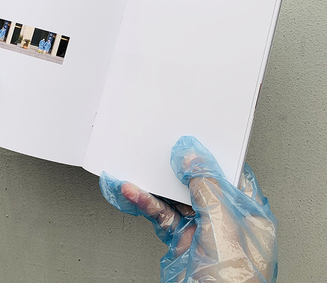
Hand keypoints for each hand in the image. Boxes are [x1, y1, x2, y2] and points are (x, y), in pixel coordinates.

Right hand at [100, 136, 277, 282]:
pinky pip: (161, 215)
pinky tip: (133, 193)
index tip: (190, 141)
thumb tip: (192, 156)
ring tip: (134, 173)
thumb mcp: (223, 227)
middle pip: (198, 182)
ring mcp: (201, 230)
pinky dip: (146, 203)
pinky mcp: (180, 240)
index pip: (230, 172)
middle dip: (175, 169)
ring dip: (153, 186)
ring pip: (175, 198)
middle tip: (158, 152)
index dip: (210, 155)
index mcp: (249, 213)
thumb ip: (207, 188)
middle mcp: (226, 220)